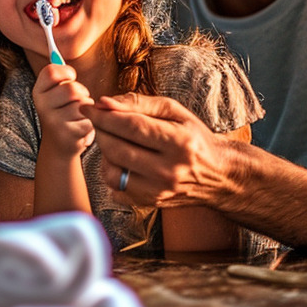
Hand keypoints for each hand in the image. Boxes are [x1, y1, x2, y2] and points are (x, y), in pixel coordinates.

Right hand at [32, 63, 94, 159]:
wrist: (58, 146)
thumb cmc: (62, 113)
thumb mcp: (55, 92)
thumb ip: (58, 74)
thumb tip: (55, 48)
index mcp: (38, 91)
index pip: (52, 71)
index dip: (66, 73)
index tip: (70, 78)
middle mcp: (42, 106)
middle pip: (72, 88)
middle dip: (82, 93)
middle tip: (76, 102)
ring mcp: (53, 121)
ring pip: (83, 104)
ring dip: (87, 109)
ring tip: (78, 116)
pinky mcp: (68, 134)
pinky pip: (90, 119)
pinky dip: (91, 122)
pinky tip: (81, 128)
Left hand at [83, 93, 230, 205]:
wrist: (218, 174)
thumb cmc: (192, 137)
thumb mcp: (174, 112)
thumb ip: (138, 103)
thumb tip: (104, 103)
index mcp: (179, 142)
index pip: (131, 126)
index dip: (104, 115)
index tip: (88, 107)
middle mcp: (170, 170)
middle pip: (117, 149)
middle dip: (101, 131)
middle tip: (101, 122)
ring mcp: (160, 191)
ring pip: (111, 172)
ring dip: (105, 153)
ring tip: (115, 142)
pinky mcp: (151, 203)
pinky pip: (115, 189)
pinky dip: (112, 173)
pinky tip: (122, 162)